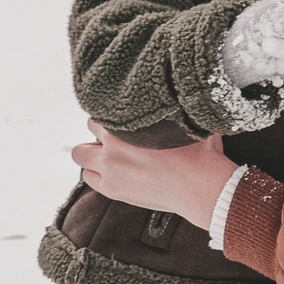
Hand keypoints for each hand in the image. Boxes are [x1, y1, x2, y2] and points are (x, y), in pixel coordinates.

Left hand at [71, 122, 239, 222]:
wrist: (202, 188)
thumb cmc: (201, 154)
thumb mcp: (189, 121)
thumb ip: (177, 108)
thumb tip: (181, 94)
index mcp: (128, 123)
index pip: (103, 110)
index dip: (112, 116)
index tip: (121, 122)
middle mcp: (113, 145)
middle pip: (88, 129)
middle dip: (99, 132)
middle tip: (115, 139)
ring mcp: (110, 169)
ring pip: (80, 156)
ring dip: (92, 154)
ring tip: (110, 157)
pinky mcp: (113, 190)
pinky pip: (88, 179)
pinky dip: (97, 174)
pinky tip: (113, 173)